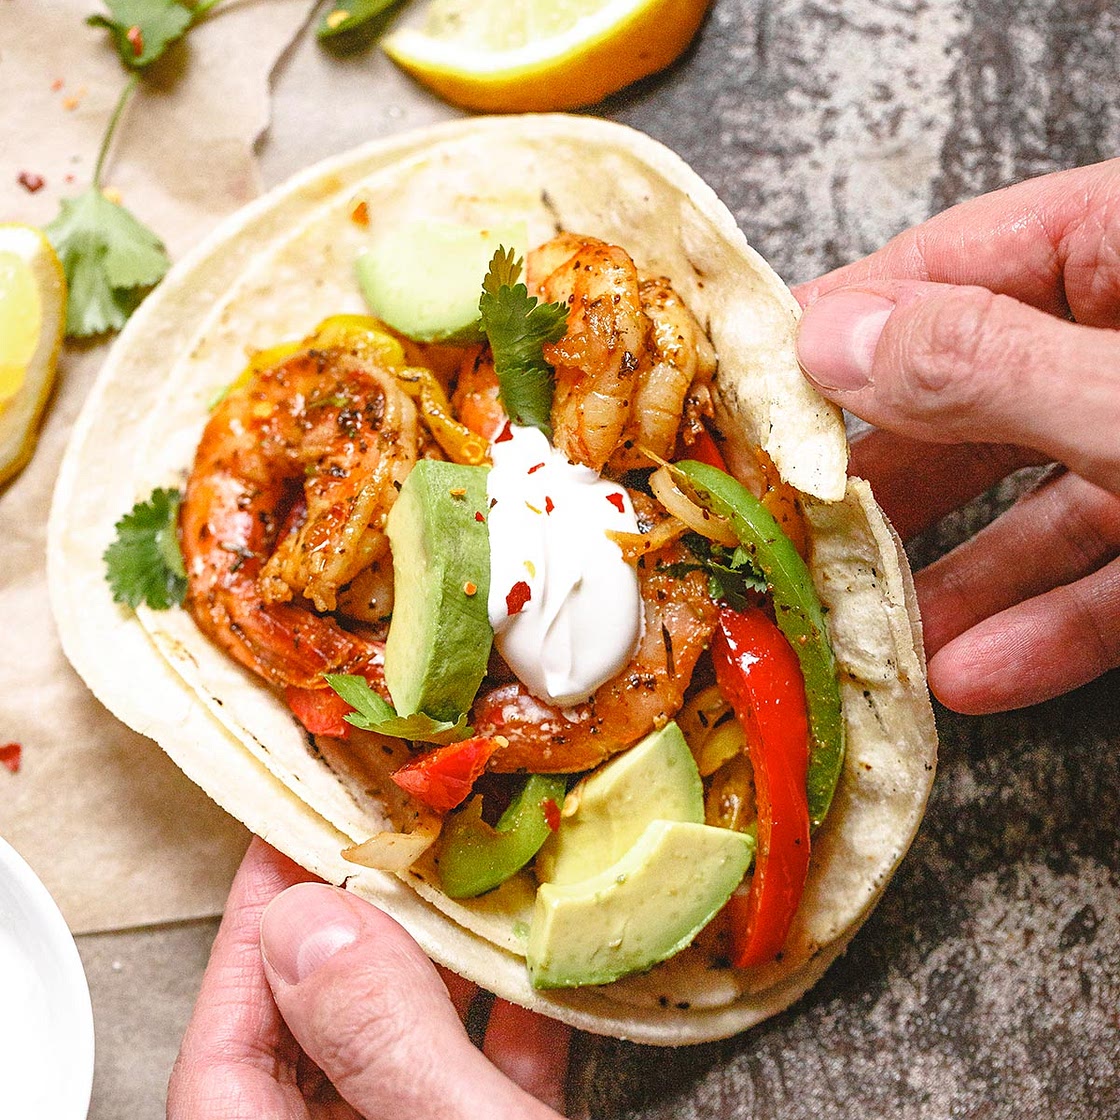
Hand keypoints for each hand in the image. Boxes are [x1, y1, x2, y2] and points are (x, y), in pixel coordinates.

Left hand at [168, 838, 568, 1118]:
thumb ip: (383, 1039)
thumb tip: (312, 921)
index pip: (225, 1049)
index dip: (255, 927)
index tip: (290, 835)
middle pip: (311, 1032)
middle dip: (354, 926)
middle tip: (387, 838)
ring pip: (394, 1046)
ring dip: (434, 959)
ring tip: (462, 876)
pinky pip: (470, 1075)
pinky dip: (501, 1016)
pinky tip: (530, 960)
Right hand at [792, 160, 1119, 714]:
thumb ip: (987, 366)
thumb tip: (833, 339)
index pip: (952, 260)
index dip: (842, 324)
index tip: (752, 387)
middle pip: (975, 393)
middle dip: (881, 479)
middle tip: (789, 528)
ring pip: (1037, 496)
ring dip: (954, 577)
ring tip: (868, 629)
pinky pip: (1108, 568)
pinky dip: (1047, 625)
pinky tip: (980, 673)